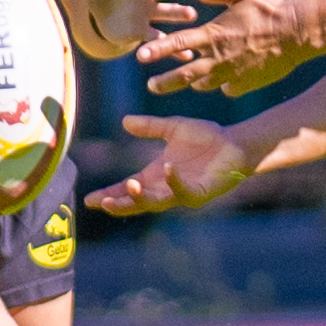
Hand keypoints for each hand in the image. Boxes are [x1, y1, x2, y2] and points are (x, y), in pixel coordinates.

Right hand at [84, 114, 253, 214]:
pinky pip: (185, 191)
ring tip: (129, 186)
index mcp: (156, 176)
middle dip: (120, 203)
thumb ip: (150, 127)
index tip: (90, 200)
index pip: (128, 189)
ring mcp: (183, 192)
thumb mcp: (172, 128)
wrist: (236, 143)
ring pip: (158, 202)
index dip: (110, 194)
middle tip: (102, 202)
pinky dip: (175, 181)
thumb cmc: (207, 138)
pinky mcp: (201, 192)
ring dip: (142, 196)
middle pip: (138, 202)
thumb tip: (125, 121)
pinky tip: (167, 168)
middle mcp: (166, 188)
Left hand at [135, 0, 312, 96]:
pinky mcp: (246, 84)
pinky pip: (228, 87)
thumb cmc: (270, 9)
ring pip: (204, 84)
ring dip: (194, 82)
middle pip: (184, 75)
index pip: (178, 44)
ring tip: (187, 81)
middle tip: (151, 86)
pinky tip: (227, 78)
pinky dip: (223, 83)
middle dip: (165, 82)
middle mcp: (219, 58)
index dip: (157, 50)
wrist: (299, 33)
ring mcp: (233, 74)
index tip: (139, 57)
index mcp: (214, 35)